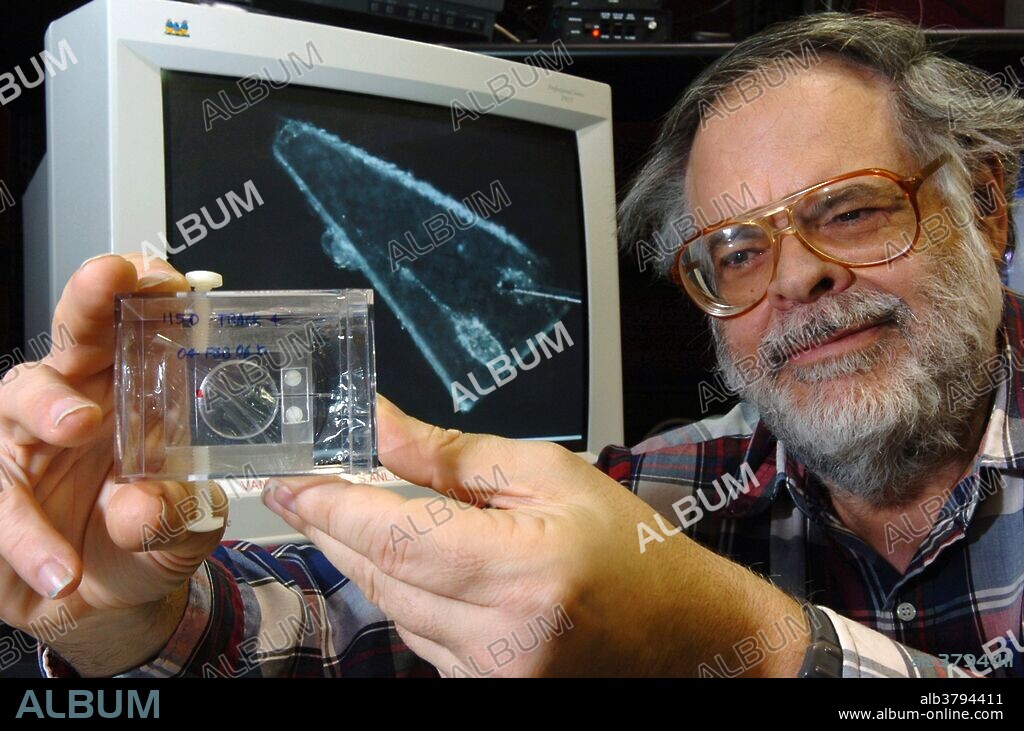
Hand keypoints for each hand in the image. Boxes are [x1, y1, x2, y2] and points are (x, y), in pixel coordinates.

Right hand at [0, 254, 227, 675]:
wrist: (106, 603)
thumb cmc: (148, 542)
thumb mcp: (183, 533)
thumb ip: (175, 517)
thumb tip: (143, 507)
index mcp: (133, 399)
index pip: (135, 332)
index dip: (142, 294)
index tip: (160, 275)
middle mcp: (76, 407)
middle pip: (74, 341)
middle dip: (87, 303)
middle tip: (105, 283)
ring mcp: (28, 445)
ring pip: (19, 400)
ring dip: (47, 403)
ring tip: (77, 423)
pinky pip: (0, 501)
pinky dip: (25, 536)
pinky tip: (54, 567)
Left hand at [263, 397, 809, 676]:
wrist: (682, 634)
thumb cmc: (628, 548)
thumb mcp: (546, 476)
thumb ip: (450, 456)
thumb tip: (378, 426)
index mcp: (520, 570)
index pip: (392, 537)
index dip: (328, 507)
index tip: (285, 482)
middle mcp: (500, 638)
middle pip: (378, 576)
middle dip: (335, 530)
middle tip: (305, 491)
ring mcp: (490, 677)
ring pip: (392, 609)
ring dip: (367, 562)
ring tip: (358, 519)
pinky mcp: (484, 692)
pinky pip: (418, 637)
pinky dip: (405, 596)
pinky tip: (413, 566)